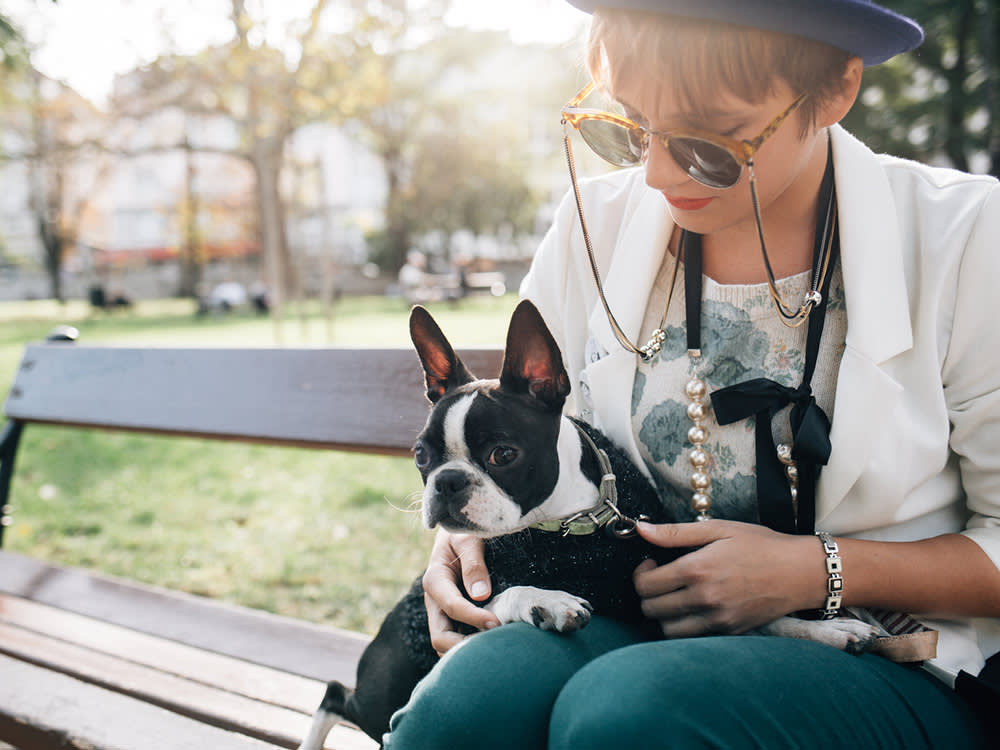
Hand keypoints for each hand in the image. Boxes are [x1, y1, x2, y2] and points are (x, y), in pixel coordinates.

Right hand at [422, 529, 499, 654]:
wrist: (460, 534)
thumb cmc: (465, 532)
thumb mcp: (468, 539)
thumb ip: (474, 564)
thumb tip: (481, 595)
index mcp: (435, 579)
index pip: (451, 607)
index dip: (474, 618)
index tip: (497, 623)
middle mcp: (435, 600)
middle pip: (440, 637)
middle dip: (463, 647)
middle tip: (493, 645)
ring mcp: (442, 611)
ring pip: (446, 644)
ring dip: (467, 650)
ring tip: (495, 646)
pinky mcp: (452, 617)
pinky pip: (457, 639)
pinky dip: (470, 646)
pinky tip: (492, 642)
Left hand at [633, 520, 820, 638]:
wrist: (800, 572)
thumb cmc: (760, 545)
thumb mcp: (718, 528)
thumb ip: (675, 532)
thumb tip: (642, 529)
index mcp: (697, 569)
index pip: (646, 585)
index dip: (641, 574)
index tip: (651, 564)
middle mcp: (704, 598)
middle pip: (651, 609)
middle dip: (648, 594)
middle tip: (661, 580)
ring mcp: (717, 619)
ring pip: (668, 629)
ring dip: (664, 614)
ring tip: (675, 596)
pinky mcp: (730, 632)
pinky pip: (692, 638)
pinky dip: (685, 626)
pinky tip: (693, 608)